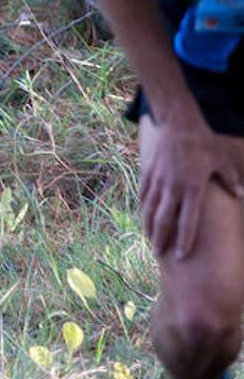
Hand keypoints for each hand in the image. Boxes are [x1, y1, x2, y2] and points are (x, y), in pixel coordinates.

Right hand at [141, 112, 243, 258]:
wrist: (177, 122)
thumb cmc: (203, 142)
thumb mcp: (221, 161)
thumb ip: (229, 179)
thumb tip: (239, 194)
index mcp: (193, 189)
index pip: (188, 222)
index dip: (185, 240)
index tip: (182, 256)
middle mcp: (173, 188)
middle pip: (165, 220)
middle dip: (162, 239)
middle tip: (159, 253)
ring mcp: (158, 180)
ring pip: (150, 209)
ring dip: (149, 226)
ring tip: (150, 239)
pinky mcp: (148, 172)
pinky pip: (144, 194)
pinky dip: (143, 207)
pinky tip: (144, 216)